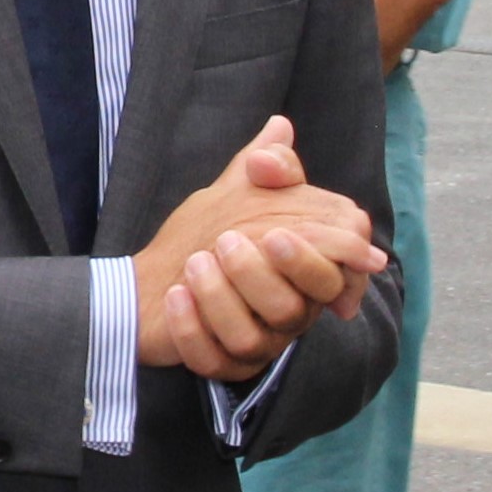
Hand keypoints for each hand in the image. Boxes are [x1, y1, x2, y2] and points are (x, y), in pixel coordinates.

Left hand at [134, 119, 384, 383]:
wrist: (155, 273)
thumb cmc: (209, 231)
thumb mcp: (237, 189)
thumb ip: (264, 161)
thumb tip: (280, 127)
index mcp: (304, 272)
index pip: (337, 272)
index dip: (317, 258)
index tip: (277, 230)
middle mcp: (289, 312)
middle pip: (298, 308)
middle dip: (262, 275)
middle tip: (228, 241)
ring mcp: (256, 343)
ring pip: (254, 338)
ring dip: (221, 298)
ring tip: (195, 263)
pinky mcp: (220, 365)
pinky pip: (213, 361)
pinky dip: (193, 329)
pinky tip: (176, 296)